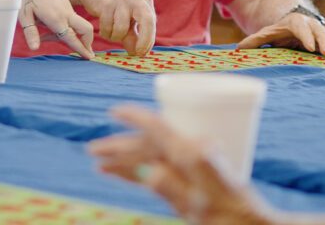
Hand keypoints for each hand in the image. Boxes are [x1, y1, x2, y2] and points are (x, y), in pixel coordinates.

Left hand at [13, 0, 94, 57]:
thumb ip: (31, 32)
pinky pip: (71, 18)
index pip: (72, 37)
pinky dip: (67, 27)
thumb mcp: (24, 15)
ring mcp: (67, 7)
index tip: (90, 57)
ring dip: (74, 35)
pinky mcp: (66, 3)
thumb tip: (35, 48)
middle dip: (88, 42)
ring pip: (77, 25)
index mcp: (56, 18)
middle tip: (85, 52)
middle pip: (86, 29)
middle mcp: (66, 13)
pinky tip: (48, 27)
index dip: (81, 49)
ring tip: (48, 37)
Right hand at [67, 0, 155, 55]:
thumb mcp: (126, 16)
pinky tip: (103, 27)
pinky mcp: (106, 3)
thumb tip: (136, 52)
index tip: (142, 52)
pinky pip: (107, 27)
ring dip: (115, 37)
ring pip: (122, 29)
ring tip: (110, 33)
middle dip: (144, 40)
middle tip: (137, 52)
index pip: (151, 21)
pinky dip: (105, 32)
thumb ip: (132, 33)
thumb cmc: (112, 3)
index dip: (148, 40)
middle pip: (147, 21)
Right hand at [88, 105, 276, 224]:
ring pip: (154, 154)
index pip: (158, 127)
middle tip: (92, 152)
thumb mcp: (199, 210)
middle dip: (120, 146)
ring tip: (101, 164)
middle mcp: (195, 152)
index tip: (112, 111)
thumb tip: (146, 174)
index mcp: (194, 154)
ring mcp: (196, 163)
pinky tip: (130, 172)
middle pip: (150, 142)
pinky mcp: (197, 175)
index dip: (133, 117)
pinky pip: (164, 165)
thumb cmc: (232, 221)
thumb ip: (173, 190)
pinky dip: (144, 168)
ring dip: (128, 158)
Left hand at [237, 11, 324, 57]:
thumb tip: (238, 49)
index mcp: (294, 23)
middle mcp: (311, 24)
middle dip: (323, 42)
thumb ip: (255, 41)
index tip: (309, 48)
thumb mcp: (267, 34)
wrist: (293, 24)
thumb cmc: (280, 32)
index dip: (306, 36)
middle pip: (320, 30)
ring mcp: (322, 30)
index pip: (301, 27)